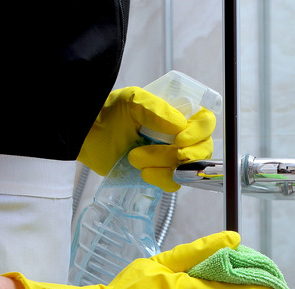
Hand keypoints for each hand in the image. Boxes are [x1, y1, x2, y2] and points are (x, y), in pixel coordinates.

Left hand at [77, 86, 215, 191]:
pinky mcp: (162, 174)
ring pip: (188, 169)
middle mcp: (182, 136)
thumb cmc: (111, 112)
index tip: (180, 139)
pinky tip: (142, 172)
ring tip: (135, 157)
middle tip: (158, 151)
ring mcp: (173, 157)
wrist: (89, 134)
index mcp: (181, 115)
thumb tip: (180, 126)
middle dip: (179, 154)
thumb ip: (156, 109)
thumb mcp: (132, 100)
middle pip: (202, 150)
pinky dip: (160, 179)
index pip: (206, 123)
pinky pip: (174, 183)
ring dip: (163, 165)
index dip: (199, 134)